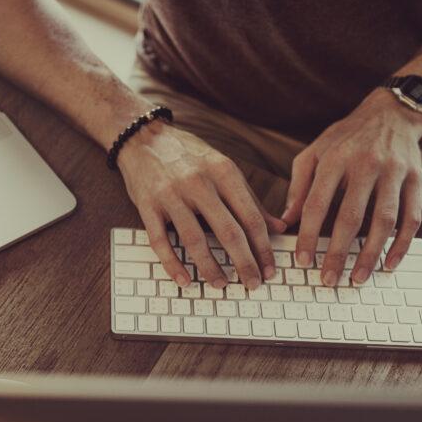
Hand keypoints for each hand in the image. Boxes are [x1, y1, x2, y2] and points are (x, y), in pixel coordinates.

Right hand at [117, 121, 285, 289]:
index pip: (251, 217)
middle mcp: (198, 182)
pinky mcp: (147, 205)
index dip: (263, 248)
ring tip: (221, 285)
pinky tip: (184, 279)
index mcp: (223, 172)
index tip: (270, 269)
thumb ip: (249, 199)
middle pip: (228, 231)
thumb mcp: (223, 168)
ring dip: (210, 268)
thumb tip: (279, 227)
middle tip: (253, 284)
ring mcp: (170, 194)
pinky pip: (160, 241)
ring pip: (194, 240)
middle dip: (244, 263)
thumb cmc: (187, 154)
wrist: (142, 136)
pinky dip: (172, 264)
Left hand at [282, 89, 421, 285]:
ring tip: (358, 278)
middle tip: (328, 280)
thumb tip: (286, 221)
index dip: (308, 234)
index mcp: (335, 158)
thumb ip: (299, 185)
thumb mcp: (314, 152)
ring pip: (384, 221)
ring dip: (371, 254)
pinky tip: (390, 264)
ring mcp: (395, 172)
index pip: (317, 203)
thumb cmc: (345, 137)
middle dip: (338, 252)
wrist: (391, 113)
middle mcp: (366, 164)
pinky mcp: (416, 180)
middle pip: (350, 216)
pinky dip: (402, 244)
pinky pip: (412, 218)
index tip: (302, 260)